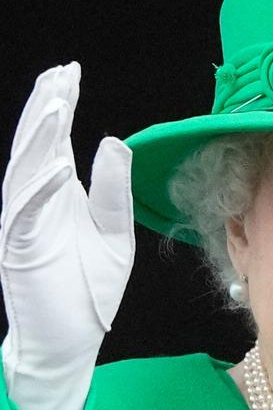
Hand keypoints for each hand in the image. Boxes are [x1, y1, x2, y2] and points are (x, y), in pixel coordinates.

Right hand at [0, 62, 134, 409]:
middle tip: (60, 73)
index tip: (70, 73)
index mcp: (58, 196)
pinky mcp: (21, 252)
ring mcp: (24, 226)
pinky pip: (26, 215)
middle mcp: (36, 204)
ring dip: (40, 138)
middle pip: (36, 147)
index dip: (59, 106)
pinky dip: (40, 190)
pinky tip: (57, 165)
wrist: (73, 337)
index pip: (54, 142)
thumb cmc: (90, 286)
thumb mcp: (114, 231)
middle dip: (46, 108)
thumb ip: (113, 190)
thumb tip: (112, 140)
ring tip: (57, 103)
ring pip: (25, 172)